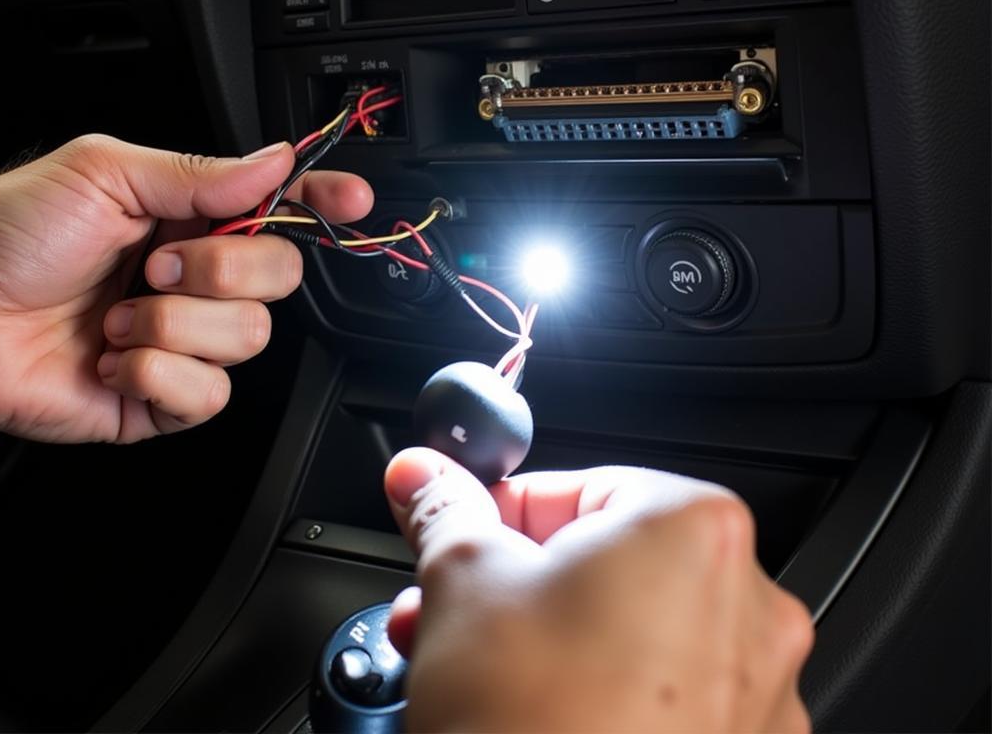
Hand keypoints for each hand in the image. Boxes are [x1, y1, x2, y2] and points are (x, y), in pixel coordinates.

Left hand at [0, 134, 371, 442]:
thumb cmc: (7, 234)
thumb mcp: (104, 173)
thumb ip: (201, 173)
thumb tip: (278, 161)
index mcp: (189, 219)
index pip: (279, 208)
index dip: (322, 202)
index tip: (352, 199)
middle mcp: (197, 281)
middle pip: (281, 275)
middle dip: (220, 268)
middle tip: (155, 264)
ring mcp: (184, 342)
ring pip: (248, 337)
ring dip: (173, 324)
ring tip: (117, 317)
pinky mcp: (163, 399)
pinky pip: (208, 394)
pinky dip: (155, 372)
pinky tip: (114, 358)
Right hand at [385, 448, 813, 733]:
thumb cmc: (534, 727)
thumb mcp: (462, 585)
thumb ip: (446, 509)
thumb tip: (424, 474)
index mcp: (693, 529)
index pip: (574, 486)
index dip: (499, 515)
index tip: (460, 540)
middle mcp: (749, 604)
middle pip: (601, 562)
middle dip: (512, 585)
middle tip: (451, 609)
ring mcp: (758, 691)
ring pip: (630, 632)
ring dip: (549, 639)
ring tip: (478, 671)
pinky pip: (663, 696)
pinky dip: (603, 693)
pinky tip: (539, 717)